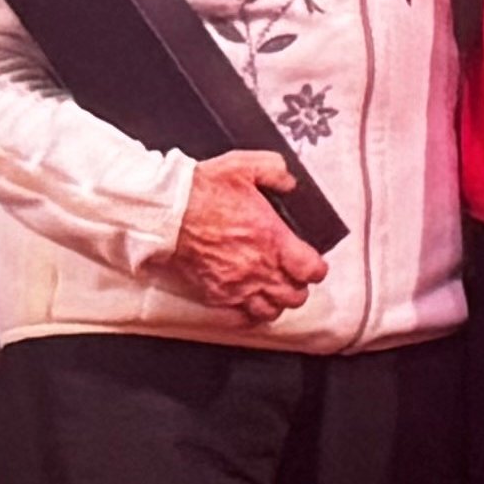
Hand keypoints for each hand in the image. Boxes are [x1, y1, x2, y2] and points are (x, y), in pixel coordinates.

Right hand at [165, 153, 329, 321]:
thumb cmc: (201, 190)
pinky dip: (249, 313)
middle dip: (298, 286)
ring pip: (271, 311)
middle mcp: (259, 268)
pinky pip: (242, 318)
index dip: (316, 268)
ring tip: (272, 290)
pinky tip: (249, 302)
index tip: (311, 263)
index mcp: (273, 238)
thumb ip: (275, 171)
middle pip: (295, 296)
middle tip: (291, 275)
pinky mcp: (216, 294)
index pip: (313, 271)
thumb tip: (289, 182)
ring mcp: (238, 285)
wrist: (167, 211)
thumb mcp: (244, 165)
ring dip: (276, 302)